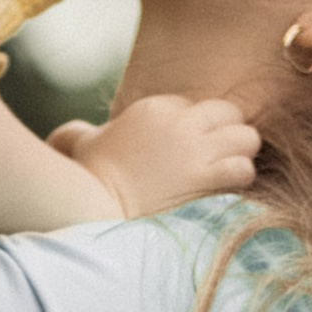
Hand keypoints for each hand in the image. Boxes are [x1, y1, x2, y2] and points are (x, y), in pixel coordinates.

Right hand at [48, 93, 261, 219]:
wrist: (95, 205)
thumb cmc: (87, 178)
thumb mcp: (83, 143)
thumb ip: (82, 132)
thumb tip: (65, 134)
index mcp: (155, 108)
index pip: (200, 107)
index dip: (202, 127)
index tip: (193, 148)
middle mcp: (179, 121)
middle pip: (229, 114)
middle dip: (230, 134)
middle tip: (221, 156)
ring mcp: (193, 147)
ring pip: (246, 138)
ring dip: (242, 155)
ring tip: (229, 172)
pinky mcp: (203, 175)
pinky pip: (243, 167)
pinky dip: (241, 177)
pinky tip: (228, 188)